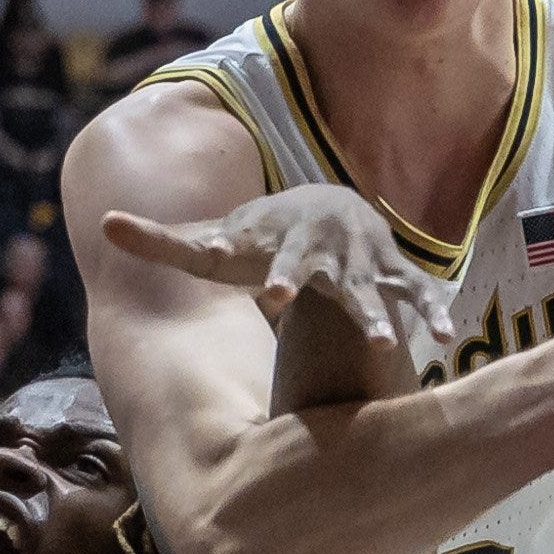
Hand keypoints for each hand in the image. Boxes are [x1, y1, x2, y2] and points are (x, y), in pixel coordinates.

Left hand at [100, 182, 453, 367]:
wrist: (327, 209)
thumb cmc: (259, 239)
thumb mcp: (213, 241)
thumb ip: (161, 241)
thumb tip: (103, 222)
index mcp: (270, 238)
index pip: (242, 241)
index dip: (226, 242)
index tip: (212, 247)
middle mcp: (314, 245)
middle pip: (303, 265)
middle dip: (295, 278)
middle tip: (278, 297)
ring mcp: (357, 260)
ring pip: (367, 288)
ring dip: (376, 314)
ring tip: (386, 345)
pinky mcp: (392, 275)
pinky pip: (417, 295)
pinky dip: (432, 313)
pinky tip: (449, 340)